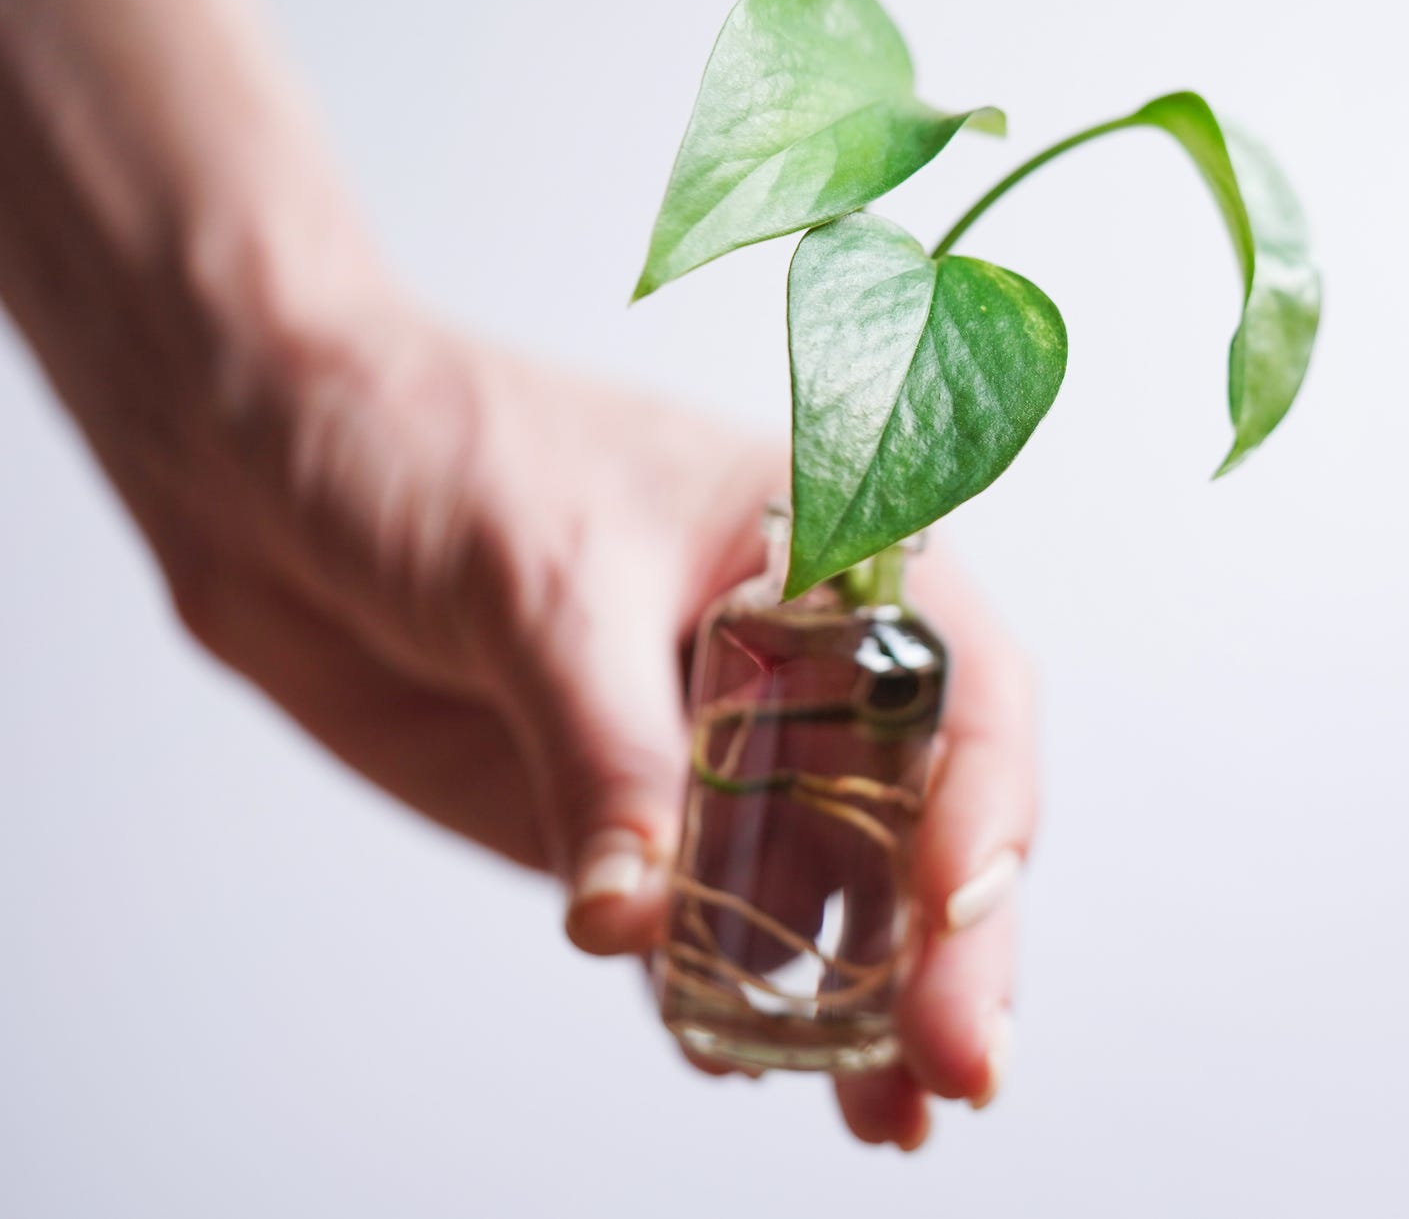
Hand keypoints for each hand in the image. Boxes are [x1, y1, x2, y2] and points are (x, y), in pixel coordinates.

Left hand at [143, 300, 1037, 1147]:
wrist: (273, 472)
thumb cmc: (434, 445)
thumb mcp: (540, 581)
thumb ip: (604, 749)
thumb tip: (635, 915)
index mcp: (829, 546)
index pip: (960, 684)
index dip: (983, 802)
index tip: (957, 911)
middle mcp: (802, 658)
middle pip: (919, 815)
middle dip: (950, 947)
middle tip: (956, 1067)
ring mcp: (721, 747)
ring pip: (828, 891)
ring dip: (861, 1005)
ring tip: (885, 1114)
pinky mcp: (630, 815)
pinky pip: (700, 928)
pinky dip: (724, 1000)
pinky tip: (739, 1062)